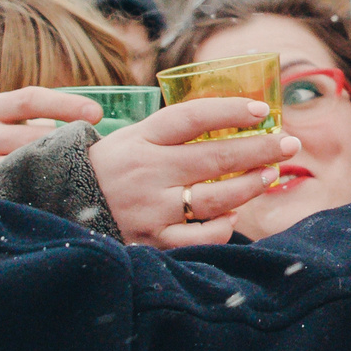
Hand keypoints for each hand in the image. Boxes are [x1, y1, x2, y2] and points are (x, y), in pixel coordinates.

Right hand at [0, 86, 103, 185]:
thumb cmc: (16, 140)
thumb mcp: (22, 120)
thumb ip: (49, 114)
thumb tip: (96, 115)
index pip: (30, 100)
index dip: (65, 105)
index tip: (98, 114)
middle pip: (31, 136)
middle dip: (68, 142)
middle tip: (99, 150)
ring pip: (27, 166)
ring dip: (59, 168)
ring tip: (84, 171)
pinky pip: (21, 192)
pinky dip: (45, 192)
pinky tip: (65, 192)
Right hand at [87, 98, 298, 247]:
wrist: (62, 205)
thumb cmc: (110, 167)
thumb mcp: (132, 137)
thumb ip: (173, 130)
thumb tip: (232, 120)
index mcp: (140, 139)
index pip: (192, 117)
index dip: (230, 111)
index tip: (261, 109)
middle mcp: (146, 172)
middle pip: (213, 157)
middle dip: (259, 148)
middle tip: (289, 143)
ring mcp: (149, 209)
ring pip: (214, 199)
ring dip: (250, 185)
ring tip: (271, 174)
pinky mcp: (152, 241)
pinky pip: (200, 237)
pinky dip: (222, 226)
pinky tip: (233, 215)